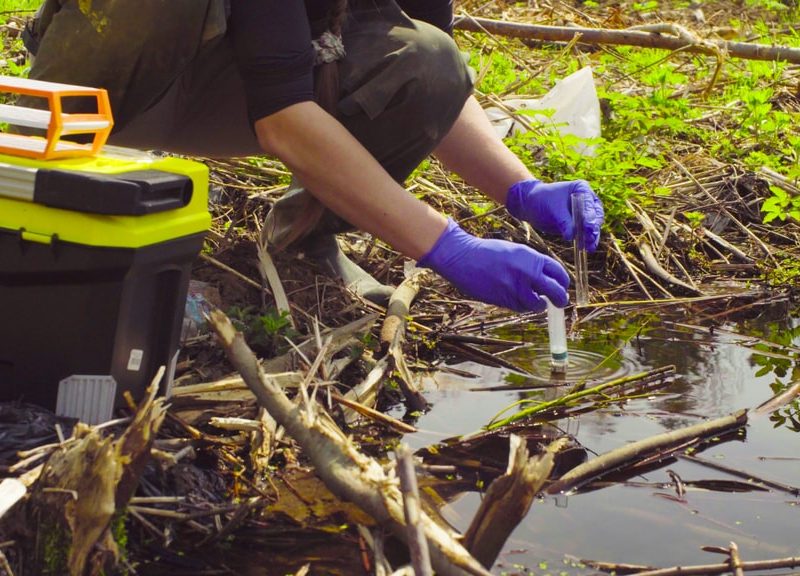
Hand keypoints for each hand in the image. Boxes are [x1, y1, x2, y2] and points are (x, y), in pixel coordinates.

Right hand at [418, 219, 569, 312]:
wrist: (463, 257)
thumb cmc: (488, 252)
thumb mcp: (515, 251)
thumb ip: (532, 264)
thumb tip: (547, 279)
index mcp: (531, 257)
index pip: (558, 272)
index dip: (563, 282)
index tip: (562, 286)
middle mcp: (527, 273)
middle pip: (555, 291)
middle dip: (560, 299)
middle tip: (560, 302)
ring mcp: (515, 288)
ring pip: (537, 304)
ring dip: (538, 305)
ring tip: (534, 301)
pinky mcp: (504, 299)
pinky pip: (520, 308)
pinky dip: (522, 306)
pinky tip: (516, 298)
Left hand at [506, 179, 603, 251]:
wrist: (531, 205)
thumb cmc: (542, 200)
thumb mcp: (553, 209)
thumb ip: (563, 221)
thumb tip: (571, 236)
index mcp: (582, 189)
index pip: (590, 203)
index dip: (590, 215)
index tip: (588, 226)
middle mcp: (587, 200)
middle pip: (595, 215)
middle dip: (593, 227)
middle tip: (590, 237)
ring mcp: (584, 213)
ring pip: (593, 226)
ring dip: (592, 237)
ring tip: (590, 247)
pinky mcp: (579, 224)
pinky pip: (586, 233)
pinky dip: (587, 240)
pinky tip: (588, 248)